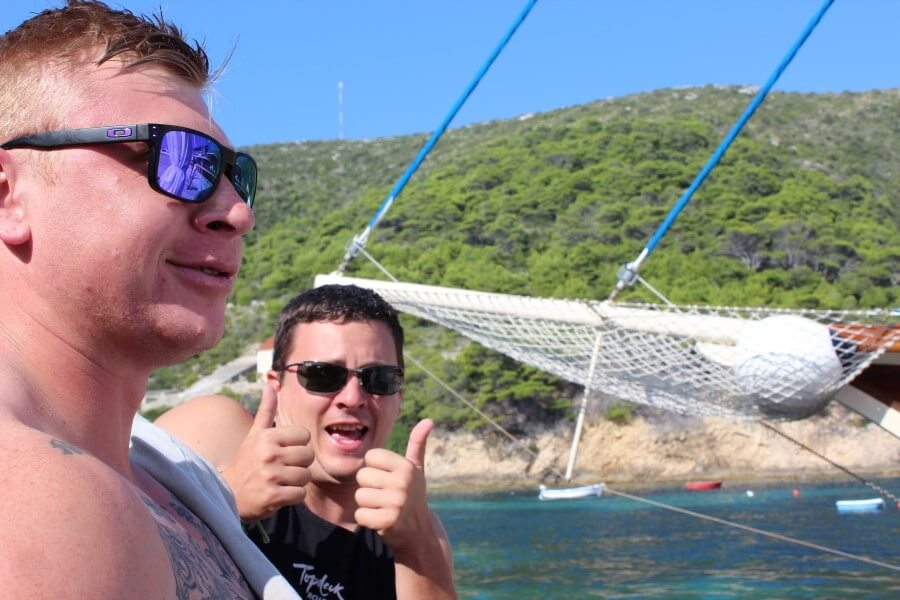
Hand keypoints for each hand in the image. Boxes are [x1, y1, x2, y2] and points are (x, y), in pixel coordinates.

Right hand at [220, 385, 312, 519]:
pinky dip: (293, 496)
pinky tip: (280, 494)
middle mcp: (269, 454)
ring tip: (280, 481)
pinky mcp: (273, 496)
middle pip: (308, 456)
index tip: (284, 452)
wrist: (226, 495)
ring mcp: (271, 476)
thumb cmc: (246, 462)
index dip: (298, 445)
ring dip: (296, 482)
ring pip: (306, 476)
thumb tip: (271, 384)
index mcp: (267, 437)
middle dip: (299, 464)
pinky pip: (300, 494)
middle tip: (283, 469)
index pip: (304, 435)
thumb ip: (266, 410)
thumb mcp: (254, 434)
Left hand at [354, 419, 434, 552]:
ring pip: (359, 496)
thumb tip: (428, 421)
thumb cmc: (412, 495)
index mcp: (406, 466)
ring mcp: (396, 502)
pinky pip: (360, 515)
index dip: (375, 469)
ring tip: (383, 508)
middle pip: (362, 476)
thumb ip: (417, 444)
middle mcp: (402, 482)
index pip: (371, 457)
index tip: (388, 479)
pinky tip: (381, 521)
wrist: (419, 533)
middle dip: (369, 488)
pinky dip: (367, 520)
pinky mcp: (387, 522)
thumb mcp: (416, 470)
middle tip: (385, 496)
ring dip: (367, 505)